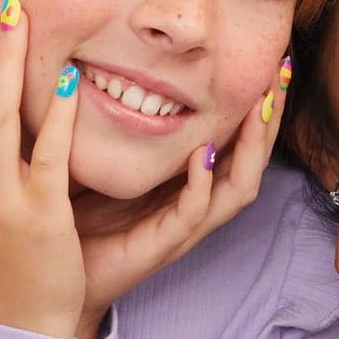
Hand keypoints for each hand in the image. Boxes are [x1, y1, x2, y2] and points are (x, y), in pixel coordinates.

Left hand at [71, 61, 291, 336]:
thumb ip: (118, 121)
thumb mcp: (105, 157)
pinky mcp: (163, 245)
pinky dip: (204, 183)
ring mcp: (185, 226)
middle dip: (270, 116)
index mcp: (187, 181)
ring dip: (253, 146)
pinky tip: (205, 154)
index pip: (239, 138)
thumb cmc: (78, 217)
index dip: (258, 103)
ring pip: (239, 186)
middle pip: (253, 157)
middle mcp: (197, 202)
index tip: (271, 60)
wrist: (58, 278)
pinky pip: (195, 214)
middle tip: (281, 72)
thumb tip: (108, 62)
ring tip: (259, 108)